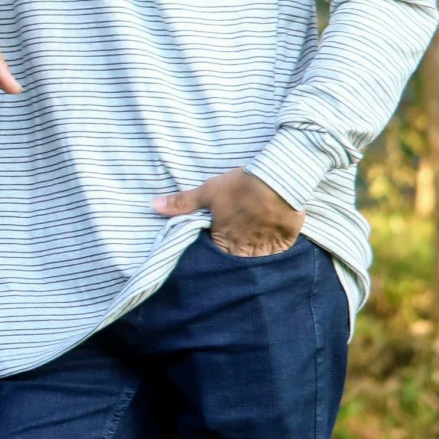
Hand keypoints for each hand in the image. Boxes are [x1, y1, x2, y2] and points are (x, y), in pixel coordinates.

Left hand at [155, 168, 304, 256]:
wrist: (279, 181)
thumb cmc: (240, 187)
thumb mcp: (208, 192)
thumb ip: (182, 203)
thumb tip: (153, 206)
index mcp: (223, 242)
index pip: (214, 253)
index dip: (214, 244)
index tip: (217, 236)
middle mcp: (244, 251)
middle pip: (235, 258)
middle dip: (233, 251)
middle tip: (236, 236)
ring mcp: (266, 249)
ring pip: (256, 257)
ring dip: (252, 251)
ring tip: (252, 238)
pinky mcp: (284, 243)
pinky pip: (276, 252)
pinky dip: (272, 247)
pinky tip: (270, 238)